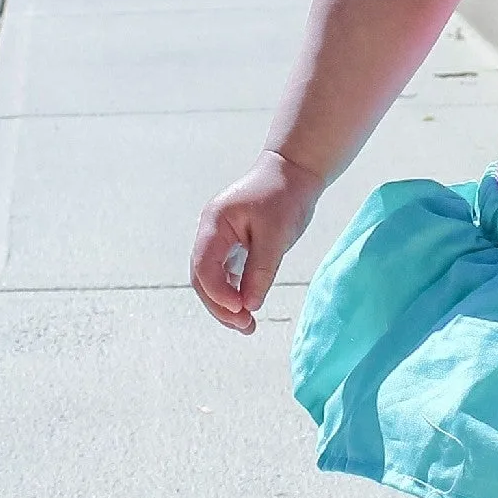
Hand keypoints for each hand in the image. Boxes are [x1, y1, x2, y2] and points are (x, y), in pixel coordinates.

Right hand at [190, 149, 322, 334]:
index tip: (240, 310)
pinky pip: (226, 275)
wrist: (294, 171)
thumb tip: (250, 305)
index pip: (204, 266)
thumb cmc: (284, 195)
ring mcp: (220, 239)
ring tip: (247, 326)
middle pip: (203, 278)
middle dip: (220, 306)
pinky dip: (235, 293)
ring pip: (212, 280)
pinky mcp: (233, 246)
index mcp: (215, 223)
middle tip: (245, 326)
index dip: (217, 293)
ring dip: (226, 304)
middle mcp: (211, 233)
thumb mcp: (276, 235)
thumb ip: (261, 270)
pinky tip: (248, 310)